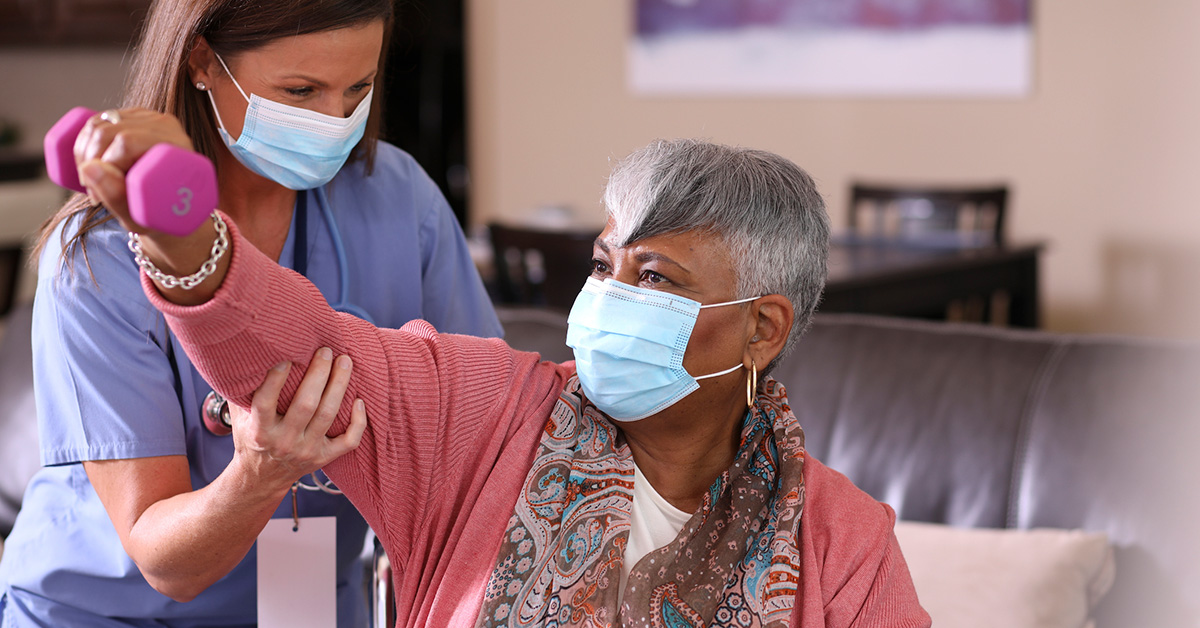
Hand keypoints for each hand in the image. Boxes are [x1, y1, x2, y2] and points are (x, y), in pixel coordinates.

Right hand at [73, 108, 195, 234]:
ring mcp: (149, 118)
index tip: (98, 194)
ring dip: (83, 154)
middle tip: (93, 191)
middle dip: (89, 161)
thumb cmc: (159, 216)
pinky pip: (96, 120)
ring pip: (97, 124)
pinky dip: (83, 143)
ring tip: (92, 182)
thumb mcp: (138, 215)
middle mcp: (166, 125)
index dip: (103, 164)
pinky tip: (88, 164)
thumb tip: (88, 168)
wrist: (168, 209)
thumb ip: (115, 195)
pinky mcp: (133, 117)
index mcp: (176, 145)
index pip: (127, 141)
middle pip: (108, 130)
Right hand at [228, 347, 367, 490]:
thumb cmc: (252, 437)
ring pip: (328, 416)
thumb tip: (250, 356)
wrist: (262, 478)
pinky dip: (358, 422)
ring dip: (339, 386)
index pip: (266, 402)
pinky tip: (359, 401)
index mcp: (260, 431)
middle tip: (326, 350)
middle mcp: (284, 442)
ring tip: (345, 362)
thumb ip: (243, 392)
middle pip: (305, 405)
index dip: (275, 379)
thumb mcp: (240, 418)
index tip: (287, 356)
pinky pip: (348, 441)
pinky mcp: (324, 458)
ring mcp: (306, 451)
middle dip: (318, 375)